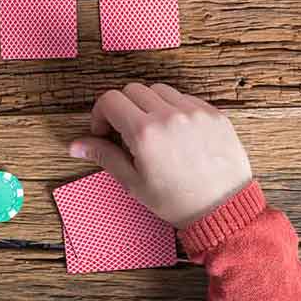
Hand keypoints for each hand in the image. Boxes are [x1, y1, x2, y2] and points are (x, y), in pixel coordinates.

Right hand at [69, 83, 251, 227]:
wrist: (224, 210)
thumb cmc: (178, 201)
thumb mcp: (134, 182)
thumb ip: (104, 156)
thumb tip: (76, 146)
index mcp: (145, 132)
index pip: (110, 100)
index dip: (100, 114)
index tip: (104, 131)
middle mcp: (169, 115)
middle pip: (132, 90)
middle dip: (122, 108)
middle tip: (126, 132)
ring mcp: (193, 111)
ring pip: (158, 90)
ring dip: (148, 104)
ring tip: (152, 131)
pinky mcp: (213, 113)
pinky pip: (184, 97)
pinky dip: (174, 108)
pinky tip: (175, 132)